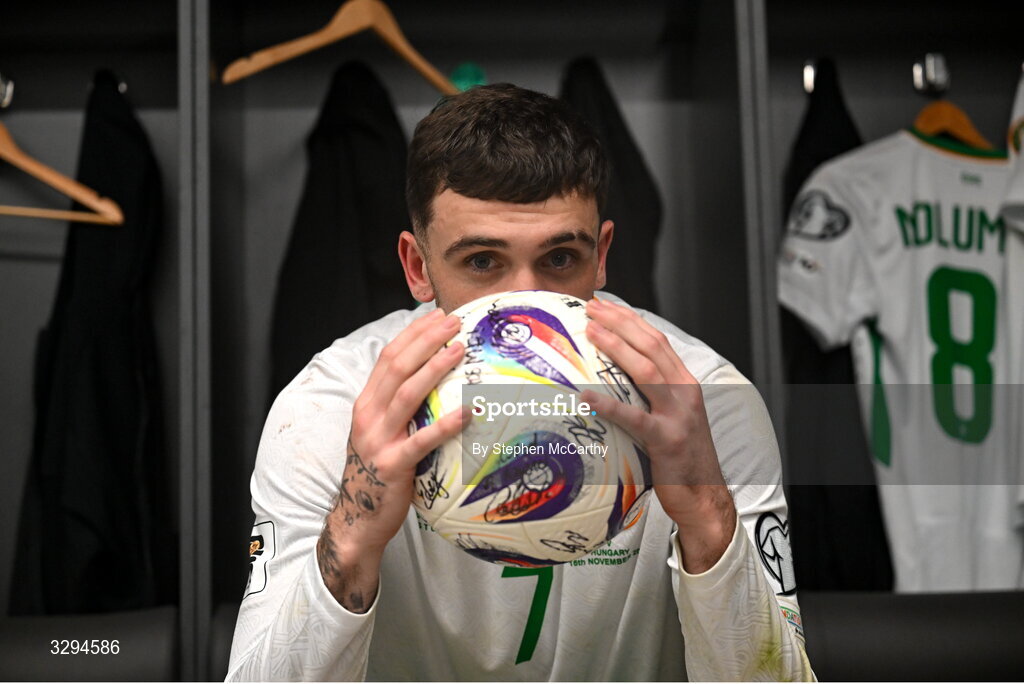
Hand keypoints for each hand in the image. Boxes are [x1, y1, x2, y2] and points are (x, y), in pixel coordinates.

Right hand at [317, 309, 468, 610]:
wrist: (357, 517)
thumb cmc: (379, 470)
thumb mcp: (382, 431)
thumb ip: (399, 406)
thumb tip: (433, 378)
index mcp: (366, 403)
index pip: (388, 357)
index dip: (413, 334)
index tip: (437, 316)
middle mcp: (369, 415)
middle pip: (397, 367)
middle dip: (426, 340)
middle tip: (454, 322)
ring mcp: (379, 439)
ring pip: (406, 394)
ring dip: (434, 369)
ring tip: (459, 350)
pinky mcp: (393, 464)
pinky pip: (422, 440)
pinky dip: (445, 424)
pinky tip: (467, 411)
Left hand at [581, 298, 735, 572]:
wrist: (704, 495)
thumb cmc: (680, 456)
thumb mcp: (670, 414)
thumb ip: (650, 393)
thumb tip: (613, 374)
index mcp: (685, 382)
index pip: (657, 341)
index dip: (631, 320)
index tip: (605, 306)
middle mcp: (685, 392)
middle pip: (652, 346)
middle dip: (621, 323)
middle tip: (593, 309)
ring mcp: (678, 415)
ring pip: (647, 371)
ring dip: (617, 348)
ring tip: (592, 333)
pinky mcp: (666, 440)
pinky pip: (635, 418)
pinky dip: (610, 405)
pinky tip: (587, 395)